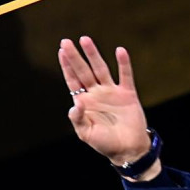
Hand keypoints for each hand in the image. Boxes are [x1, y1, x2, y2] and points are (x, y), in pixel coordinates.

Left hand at [58, 36, 157, 176]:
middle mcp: (97, 94)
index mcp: (85, 103)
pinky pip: (125, 76)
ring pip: (101, 69)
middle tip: (66, 42)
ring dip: (93, 55)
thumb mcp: (86, 134)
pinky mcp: (127, 94)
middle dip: (75, 57)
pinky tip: (120, 51)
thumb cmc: (105, 144)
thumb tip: (76, 101)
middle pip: (84, 71)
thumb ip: (78, 118)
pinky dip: (123, 64)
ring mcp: (112, 92)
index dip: (67, 67)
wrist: (128, 150)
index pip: (73, 81)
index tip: (61, 52)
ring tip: (85, 39)